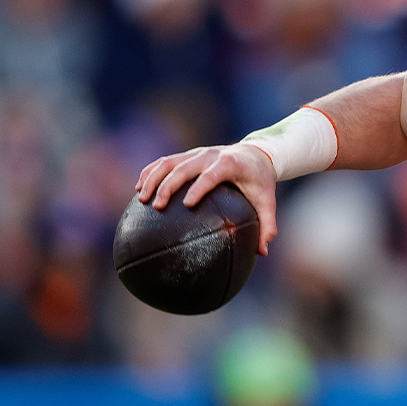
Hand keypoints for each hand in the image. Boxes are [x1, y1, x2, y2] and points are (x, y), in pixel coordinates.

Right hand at [136, 143, 278, 255]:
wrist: (256, 153)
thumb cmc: (260, 181)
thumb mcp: (268, 201)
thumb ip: (267, 225)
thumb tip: (262, 253)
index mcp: (230, 163)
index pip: (212, 175)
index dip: (199, 187)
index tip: (187, 204)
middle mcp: (210, 154)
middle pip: (184, 167)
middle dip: (168, 185)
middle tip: (157, 206)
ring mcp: (197, 153)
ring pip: (169, 162)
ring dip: (152, 178)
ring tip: (141, 199)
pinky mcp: (187, 154)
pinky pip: (164, 161)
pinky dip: (150, 172)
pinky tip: (138, 189)